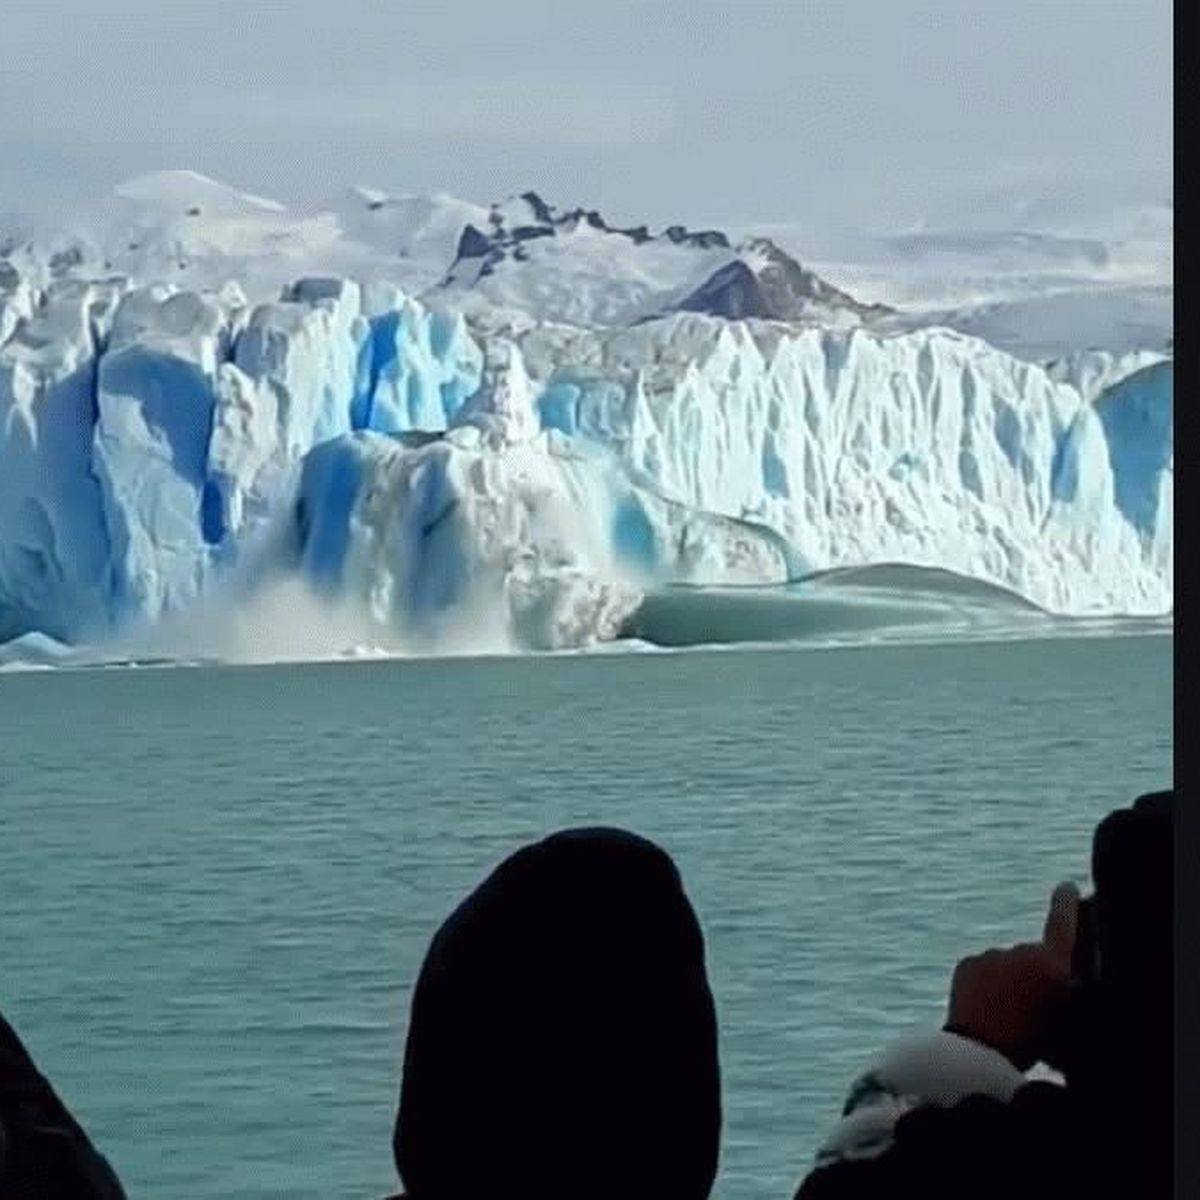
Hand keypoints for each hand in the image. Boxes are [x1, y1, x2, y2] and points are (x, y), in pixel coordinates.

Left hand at [945, 882, 1079, 1069]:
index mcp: (1052, 964)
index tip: (1066, 886)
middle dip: (1032, 975)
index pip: (1062, 924)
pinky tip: (986, 1011)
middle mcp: (1020, 951)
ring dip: (1007, 982)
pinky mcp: (967, 964)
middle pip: (1032, 958)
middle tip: (1031, 1011)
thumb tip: (1061, 979)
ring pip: (1005, 966)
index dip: (1065, 904)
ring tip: (1007, 1017)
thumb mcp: (1068, 1020)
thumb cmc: (1034, 1043)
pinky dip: (985, 985)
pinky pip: (981, 971)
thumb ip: (1066, 991)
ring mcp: (991, 955)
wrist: (981, 1052)